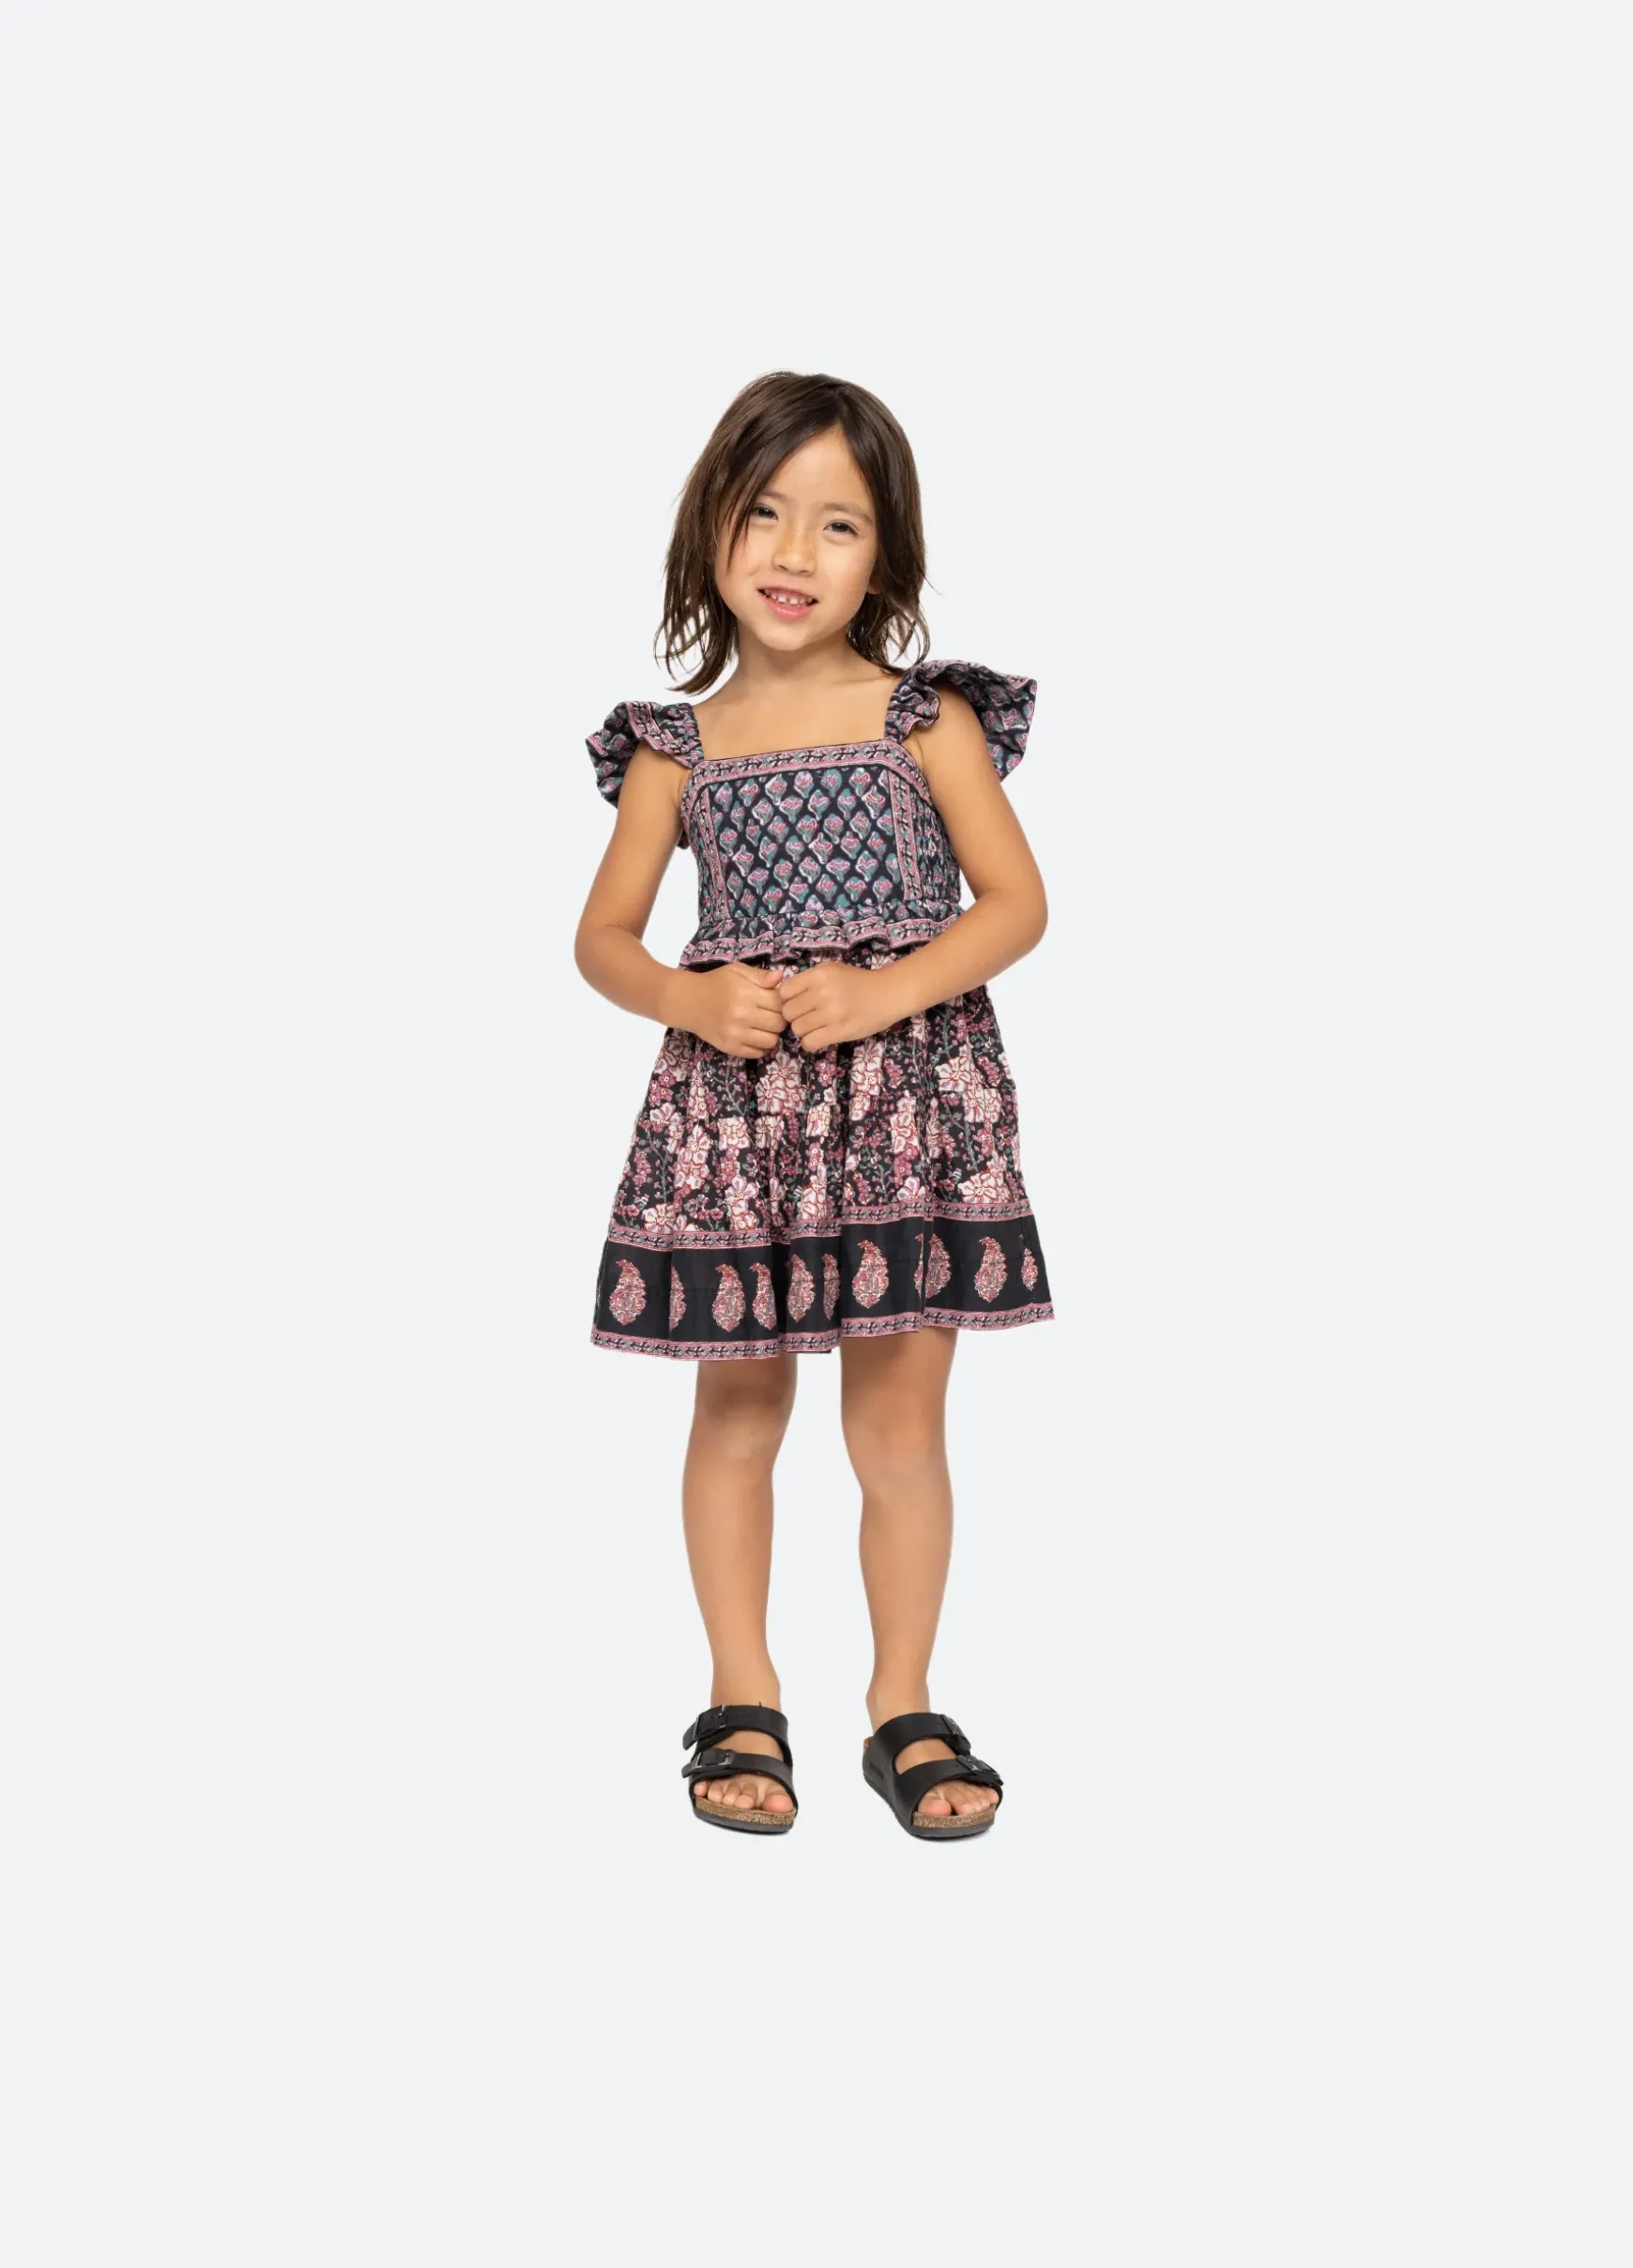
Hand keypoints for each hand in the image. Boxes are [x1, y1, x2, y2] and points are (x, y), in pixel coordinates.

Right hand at [673, 962, 788, 1058]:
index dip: (782, 1003)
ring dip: (771, 1034)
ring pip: (771, 1042)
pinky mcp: (729, 1048)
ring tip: (763, 1026)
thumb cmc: (716, 983)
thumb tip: (781, 976)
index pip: (780, 1004)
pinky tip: (753, 1035)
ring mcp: (735, 1034)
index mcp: (745, 994)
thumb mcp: (737, 971)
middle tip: (771, 1014)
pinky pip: (757, 1053)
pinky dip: (760, 1046)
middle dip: (779, 1019)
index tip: (776, 1001)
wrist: (689, 1001)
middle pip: (779, 1024)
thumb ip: (760, 975)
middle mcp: (741, 1015)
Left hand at [779, 962, 902, 1051]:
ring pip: (797, 1029)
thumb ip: (808, 980)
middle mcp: (823, 993)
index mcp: (819, 975)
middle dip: (795, 1017)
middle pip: (788, 1012)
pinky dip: (810, 1043)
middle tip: (808, 1016)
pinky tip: (819, 1037)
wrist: (887, 994)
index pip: (784, 992)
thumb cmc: (857, 982)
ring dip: (803, 1031)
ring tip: (816, 1026)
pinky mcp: (839, 1031)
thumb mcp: (831, 970)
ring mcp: (831, 1013)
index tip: (797, 1003)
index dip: (787, 1000)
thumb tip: (782, 995)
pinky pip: (809, 1043)